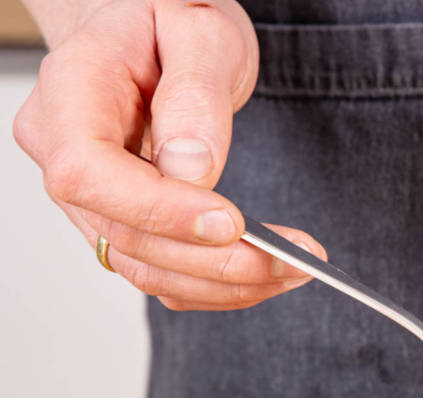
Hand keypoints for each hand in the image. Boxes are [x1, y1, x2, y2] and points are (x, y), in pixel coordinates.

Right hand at [12, 0, 325, 310]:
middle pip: (126, 235)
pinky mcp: (124, 221)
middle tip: (295, 261)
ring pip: (147, 268)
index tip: (232, 222)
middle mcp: (63, 152)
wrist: (152, 28)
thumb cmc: (167, 16)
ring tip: (296, 271)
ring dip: (226, 283)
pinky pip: (164, 271)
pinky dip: (218, 285)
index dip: (158, 210)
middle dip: (217, 261)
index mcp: (70, 93)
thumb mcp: (198, 29)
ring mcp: (91, 195)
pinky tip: (268, 273)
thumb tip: (192, 167)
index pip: (89, 173)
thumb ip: (194, 93)